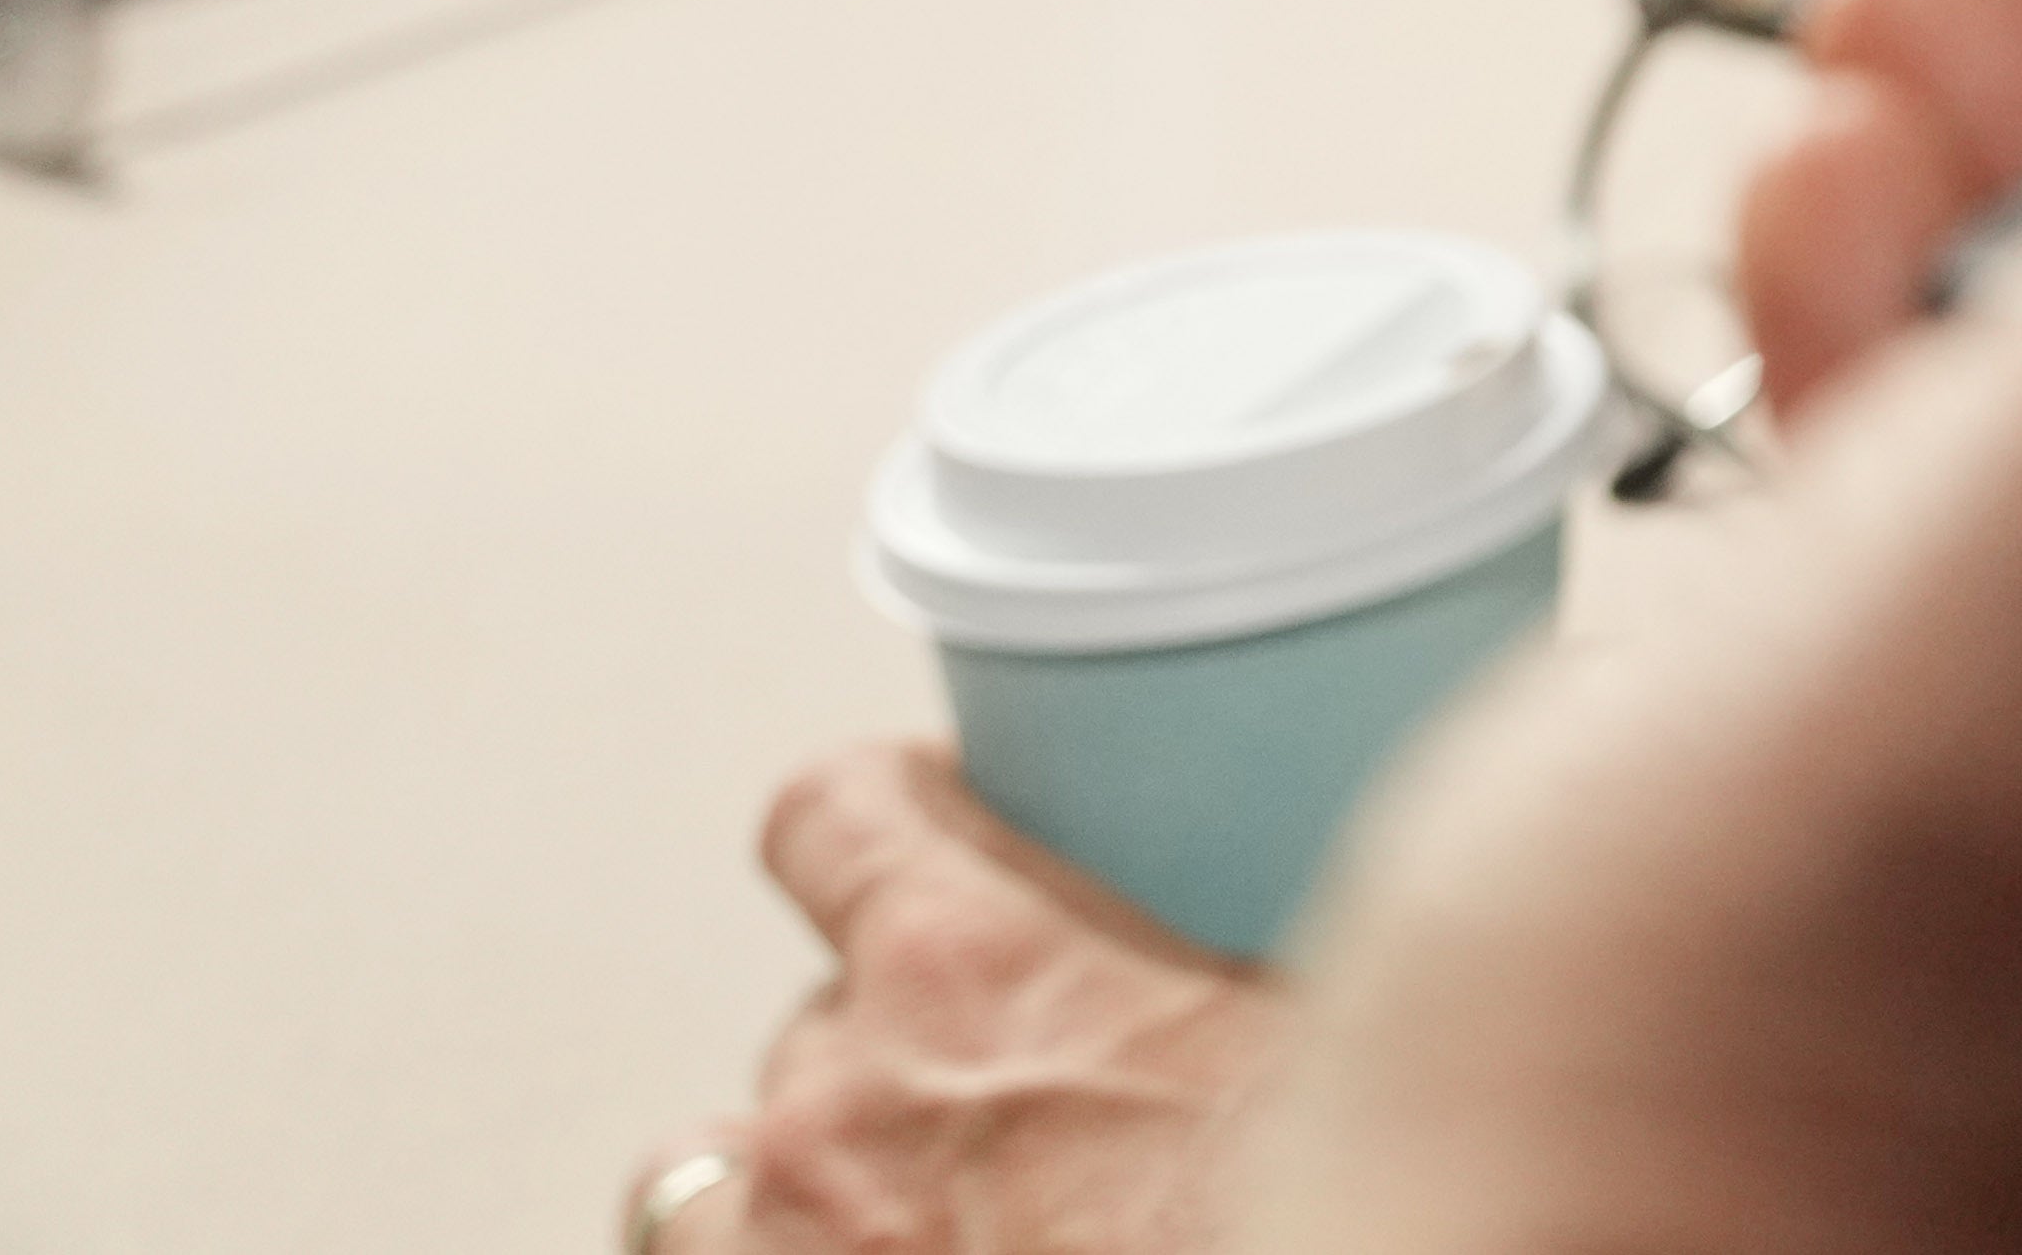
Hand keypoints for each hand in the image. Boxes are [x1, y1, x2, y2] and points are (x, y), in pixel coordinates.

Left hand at [650, 739, 1282, 1254]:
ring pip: (716, 1174)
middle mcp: (837, 1099)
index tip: (930, 822)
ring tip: (912, 1216)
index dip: (880, 811)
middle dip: (904, 1052)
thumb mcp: (1302, 1025)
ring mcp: (783, 1247)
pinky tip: (869, 1251)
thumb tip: (1273, 937)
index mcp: (971, 967)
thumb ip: (1217, 958)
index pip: (831, 813)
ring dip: (800, 1186)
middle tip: (1020, 1097)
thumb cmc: (1305, 1196)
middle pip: (818, 1020)